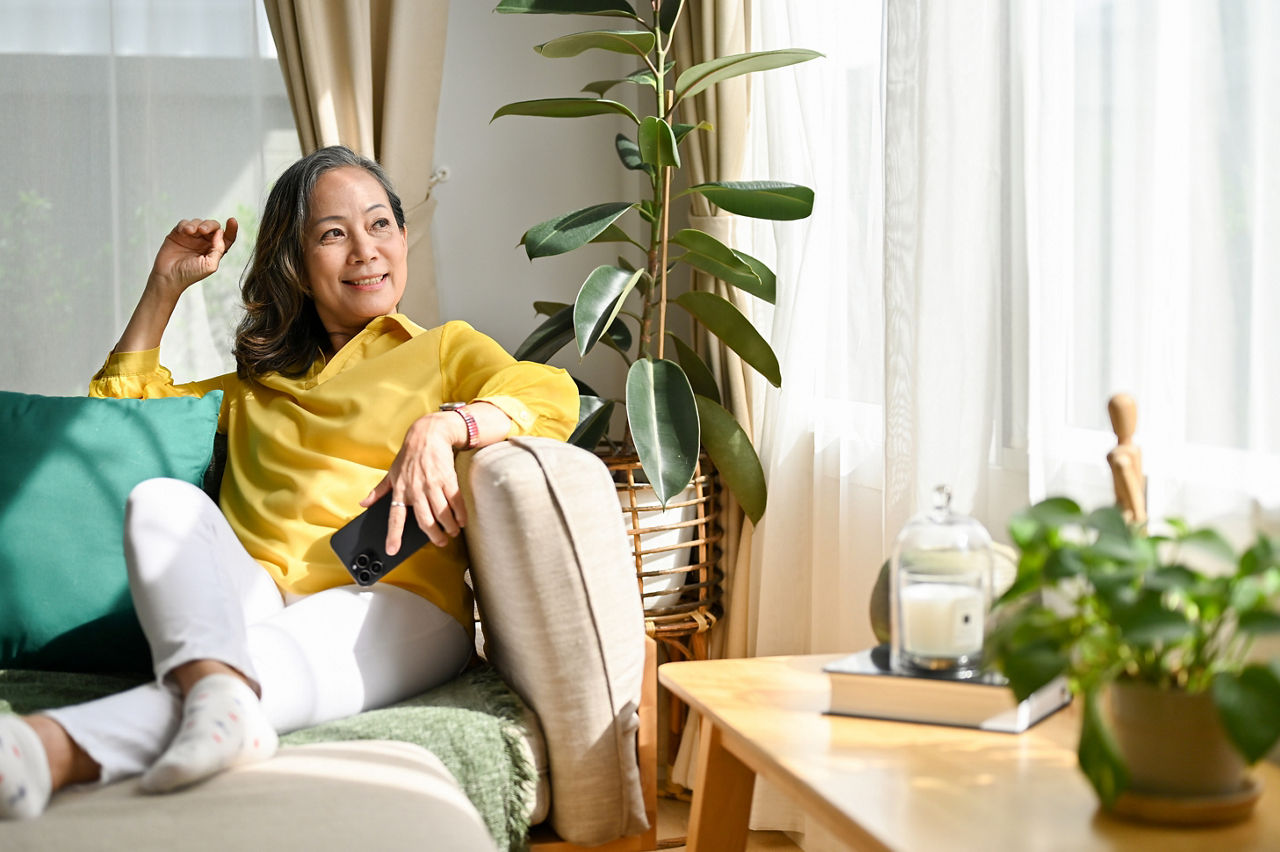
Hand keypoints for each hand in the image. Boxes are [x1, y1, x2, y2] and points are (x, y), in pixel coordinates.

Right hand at [148, 218, 238, 296]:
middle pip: (213, 227)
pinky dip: (185, 224)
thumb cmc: (189, 274)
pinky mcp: (179, 234)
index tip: (232, 221)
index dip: (231, 229)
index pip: (226, 238)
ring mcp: (192, 237)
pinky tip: (184, 231)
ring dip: (196, 224)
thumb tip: (220, 232)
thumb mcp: (210, 265)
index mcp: (214, 250)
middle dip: (210, 225)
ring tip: (190, 232)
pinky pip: (185, 223)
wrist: (168, 276)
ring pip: (199, 222)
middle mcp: (204, 242)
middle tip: (203, 230)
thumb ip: (218, 249)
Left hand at [361, 412, 468, 553]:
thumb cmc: (409, 455)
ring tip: (452, 532)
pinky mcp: (447, 479)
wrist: (428, 434)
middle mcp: (416, 490)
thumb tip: (364, 504)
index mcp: (400, 490)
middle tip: (440, 542)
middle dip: (434, 536)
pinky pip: (455, 502)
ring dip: (449, 527)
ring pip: (442, 514)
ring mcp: (433, 485)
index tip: (392, 550)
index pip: (395, 517)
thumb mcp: (391, 472)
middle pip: (425, 520)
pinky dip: (460, 514)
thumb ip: (379, 491)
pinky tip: (461, 520)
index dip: (393, 535)